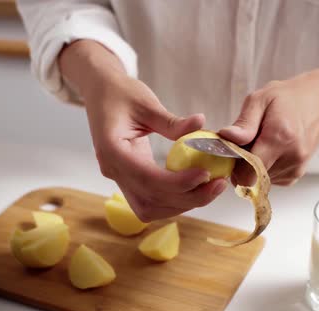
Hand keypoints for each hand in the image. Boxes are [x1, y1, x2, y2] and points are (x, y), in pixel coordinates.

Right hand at [59, 41, 227, 220]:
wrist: (101, 93)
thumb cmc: (121, 93)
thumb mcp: (147, 103)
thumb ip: (172, 121)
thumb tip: (200, 123)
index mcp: (112, 150)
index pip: (147, 178)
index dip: (178, 182)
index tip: (205, 174)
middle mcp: (112, 170)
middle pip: (150, 201)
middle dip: (186, 198)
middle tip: (217, 184)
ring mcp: (118, 178)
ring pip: (149, 209)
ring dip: (181, 204)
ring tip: (210, 188)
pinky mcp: (127, 179)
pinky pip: (149, 201)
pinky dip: (172, 201)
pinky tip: (194, 187)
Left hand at [219, 75, 318, 185]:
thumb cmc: (289, 98)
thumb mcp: (261, 99)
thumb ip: (244, 122)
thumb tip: (226, 137)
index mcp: (279, 138)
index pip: (248, 172)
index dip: (233, 166)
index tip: (230, 152)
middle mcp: (291, 158)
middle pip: (252, 177)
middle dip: (241, 165)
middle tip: (245, 144)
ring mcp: (296, 168)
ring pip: (259, 180)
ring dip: (252, 166)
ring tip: (260, 143)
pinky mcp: (296, 175)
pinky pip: (269, 179)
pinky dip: (263, 169)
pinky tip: (269, 150)